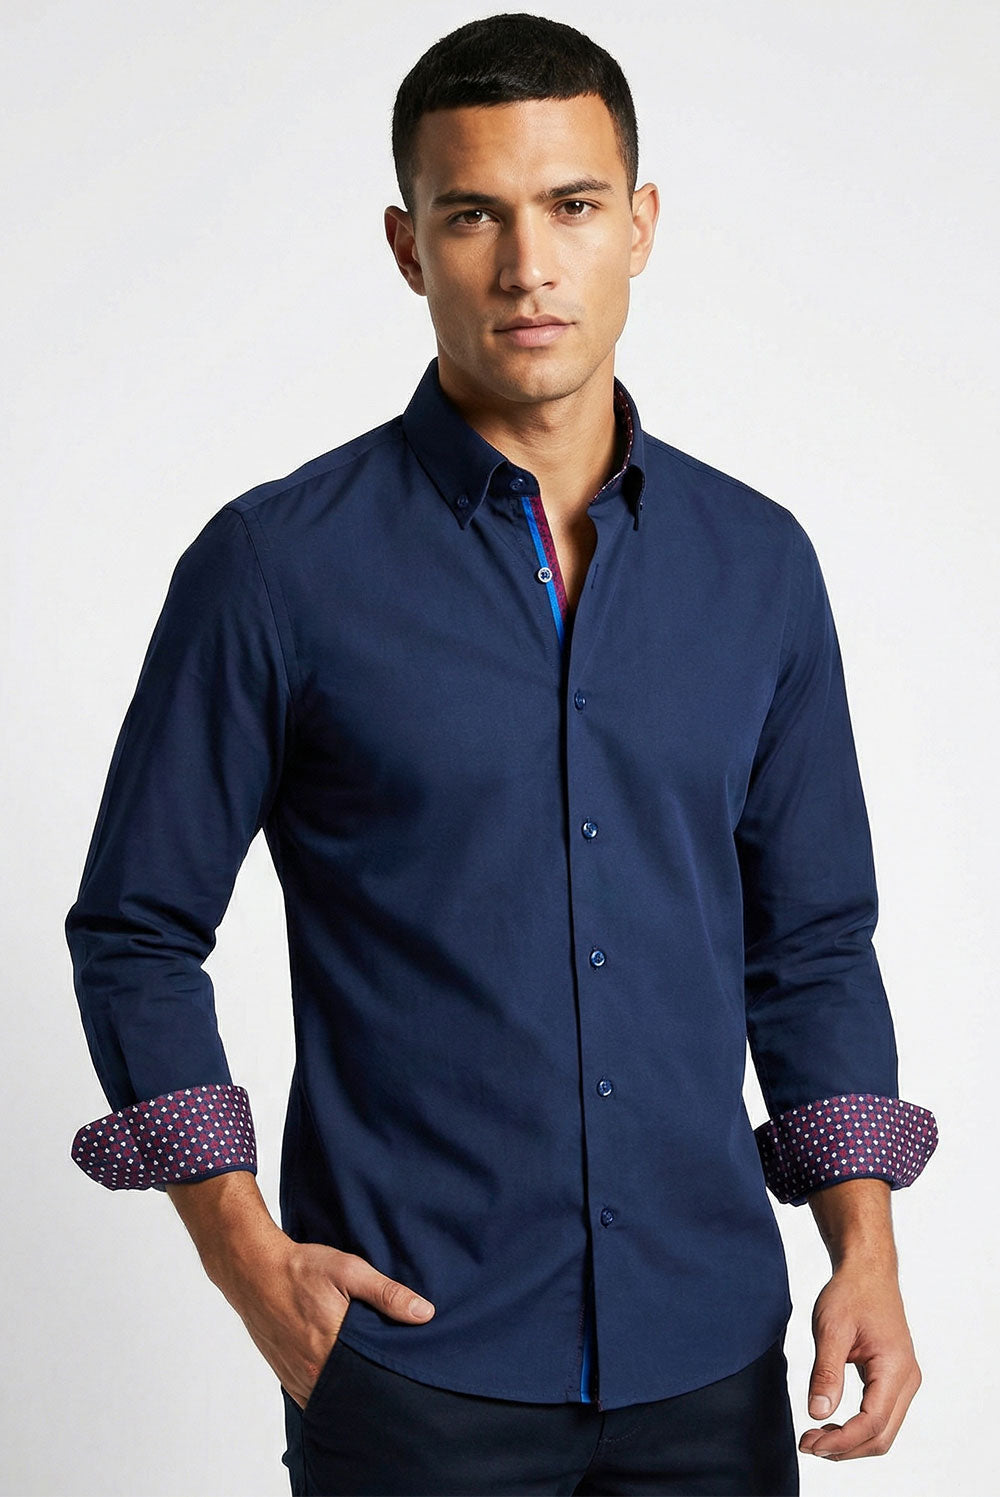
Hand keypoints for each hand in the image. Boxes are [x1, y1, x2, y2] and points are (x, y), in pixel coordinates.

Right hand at [219, 1234, 435, 1407]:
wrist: (254, 1271)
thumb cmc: (301, 1269)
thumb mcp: (349, 1271)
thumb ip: (387, 1294)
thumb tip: (425, 1314)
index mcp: (333, 1349)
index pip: (373, 1381)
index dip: (393, 1382)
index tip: (410, 1378)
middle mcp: (314, 1373)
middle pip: (354, 1395)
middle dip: (375, 1391)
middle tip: (395, 1381)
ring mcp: (298, 1378)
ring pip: (333, 1400)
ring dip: (351, 1394)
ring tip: (372, 1383)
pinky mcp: (286, 1377)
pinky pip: (313, 1398)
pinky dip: (330, 1394)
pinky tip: (344, 1382)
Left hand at [799, 1262, 920, 1460]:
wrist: (868, 1271)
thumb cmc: (851, 1293)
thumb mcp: (831, 1328)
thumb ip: (826, 1372)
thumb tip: (818, 1413)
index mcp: (895, 1368)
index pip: (873, 1422)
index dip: (842, 1440)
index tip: (810, 1443)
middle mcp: (907, 1380)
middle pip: (882, 1436)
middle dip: (845, 1448)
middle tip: (808, 1445)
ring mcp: (904, 1381)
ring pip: (883, 1431)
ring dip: (851, 1442)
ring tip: (816, 1438)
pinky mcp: (895, 1380)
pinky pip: (880, 1416)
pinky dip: (857, 1428)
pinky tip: (831, 1425)